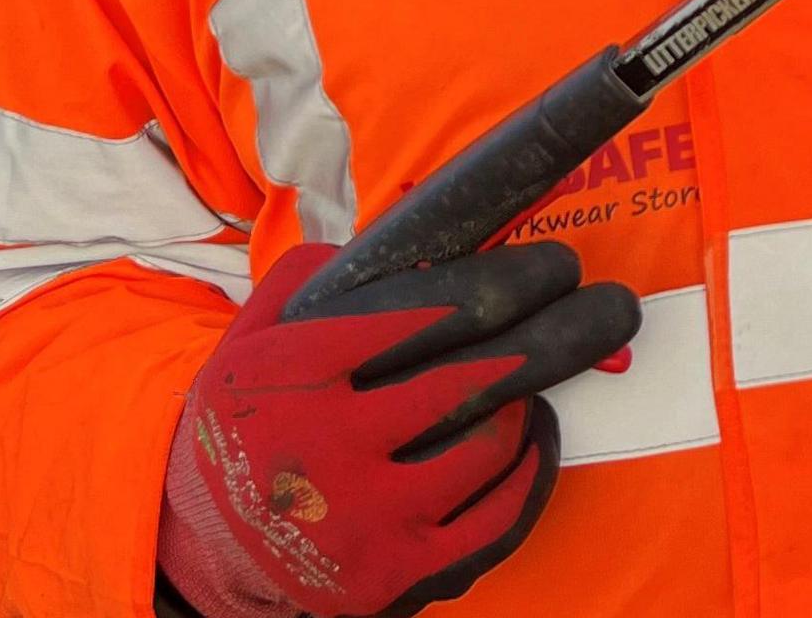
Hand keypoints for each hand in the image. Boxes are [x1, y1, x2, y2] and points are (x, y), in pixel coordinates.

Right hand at [158, 241, 640, 617]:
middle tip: (605, 303)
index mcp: (293, 373)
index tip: (555, 264)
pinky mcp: (396, 571)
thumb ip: (307, 279)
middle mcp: (326, 445)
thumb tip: (392, 240)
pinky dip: (532, 470)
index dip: (505, 281)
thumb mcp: (247, 342)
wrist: (206, 555)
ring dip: (533, 400)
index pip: (422, 312)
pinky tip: (535, 435)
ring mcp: (364, 515)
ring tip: (547, 375)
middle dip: (557, 330)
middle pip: (474, 375)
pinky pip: (496, 515)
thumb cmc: (245, 427)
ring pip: (492, 443)